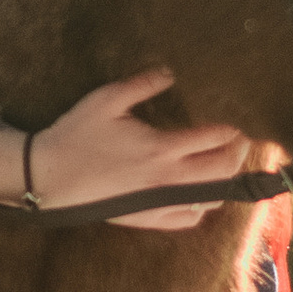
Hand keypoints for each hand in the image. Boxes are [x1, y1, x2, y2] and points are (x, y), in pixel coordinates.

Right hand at [0, 70, 251, 232]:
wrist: (51, 177)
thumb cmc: (77, 135)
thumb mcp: (108, 99)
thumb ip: (144, 84)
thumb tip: (171, 72)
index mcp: (161, 147)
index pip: (214, 139)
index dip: (231, 130)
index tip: (237, 123)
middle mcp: (168, 179)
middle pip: (222, 170)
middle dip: (238, 154)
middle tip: (241, 141)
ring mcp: (160, 202)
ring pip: (210, 198)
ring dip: (224, 181)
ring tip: (225, 165)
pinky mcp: (149, 218)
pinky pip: (188, 219)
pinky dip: (202, 208)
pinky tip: (200, 195)